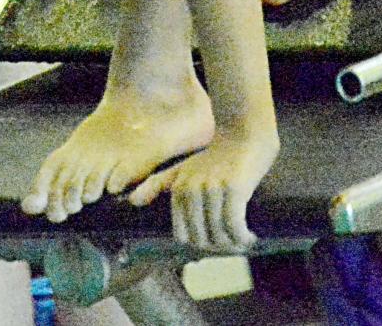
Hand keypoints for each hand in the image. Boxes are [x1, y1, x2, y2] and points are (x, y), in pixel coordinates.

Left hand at [127, 127, 278, 253]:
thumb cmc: (214, 156)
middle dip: (217, 248)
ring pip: (219, 235)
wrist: (242, 133)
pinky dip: (242, 237)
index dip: (199, 244)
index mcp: (178, 187)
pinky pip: (234, 225)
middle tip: (232, 244)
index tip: (214, 243)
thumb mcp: (182, 168)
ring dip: (232, 245)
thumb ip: (158, 184)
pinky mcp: (233, 188)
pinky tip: (250, 237)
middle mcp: (192, 188)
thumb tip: (132, 201)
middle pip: (201, 238)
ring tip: (243, 241)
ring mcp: (212, 188)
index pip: (183, 235)